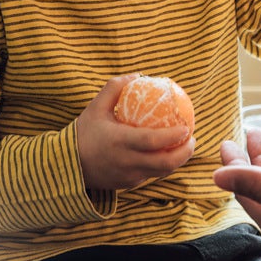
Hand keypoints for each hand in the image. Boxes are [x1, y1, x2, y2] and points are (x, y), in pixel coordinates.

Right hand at [77, 74, 194, 189]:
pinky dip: (161, 165)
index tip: (187, 127)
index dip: (173, 136)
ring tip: (184, 145)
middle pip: (165, 163)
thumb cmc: (84, 132)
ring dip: (177, 160)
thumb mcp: (95, 107)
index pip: (153, 141)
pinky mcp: (128, 185)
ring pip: (161, 172)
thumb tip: (137, 75)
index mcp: (120, 142)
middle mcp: (126, 162)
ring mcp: (129, 176)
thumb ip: (115, 88)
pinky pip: (151, 174)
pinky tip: (166, 152)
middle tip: (192, 138)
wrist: (68, 166)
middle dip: (185, 153)